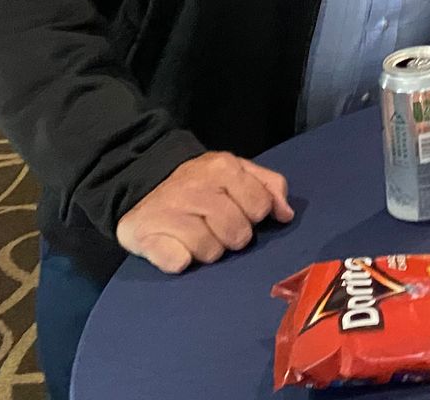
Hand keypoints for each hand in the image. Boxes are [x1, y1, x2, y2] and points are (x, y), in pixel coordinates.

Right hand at [114, 150, 294, 273]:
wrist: (144, 182)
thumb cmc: (200, 183)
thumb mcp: (236, 172)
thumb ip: (267, 186)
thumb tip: (286, 214)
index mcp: (222, 168)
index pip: (260, 206)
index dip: (254, 215)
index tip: (240, 212)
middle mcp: (195, 187)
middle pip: (237, 234)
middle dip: (232, 235)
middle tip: (217, 227)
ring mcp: (168, 212)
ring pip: (210, 251)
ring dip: (206, 250)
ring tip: (196, 236)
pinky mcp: (145, 236)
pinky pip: (178, 262)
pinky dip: (179, 259)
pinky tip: (176, 247)